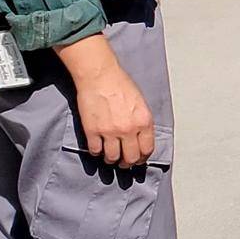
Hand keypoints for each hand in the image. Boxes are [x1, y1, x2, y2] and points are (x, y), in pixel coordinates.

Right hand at [56, 33, 154, 167]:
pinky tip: (98, 147)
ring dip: (111, 159)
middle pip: (130, 158)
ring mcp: (109, 132)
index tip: (138, 159)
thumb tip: (140, 139)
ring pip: (112, 158)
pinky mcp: (92, 131)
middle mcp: (128, 129)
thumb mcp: (140, 103)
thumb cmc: (120, 85)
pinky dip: (97, 152)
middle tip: (124, 162)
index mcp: (144, 122)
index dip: (143, 158)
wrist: (100, 76)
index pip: (147, 150)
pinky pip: (95, 151)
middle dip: (128, 163)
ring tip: (110, 156)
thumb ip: (142, 122)